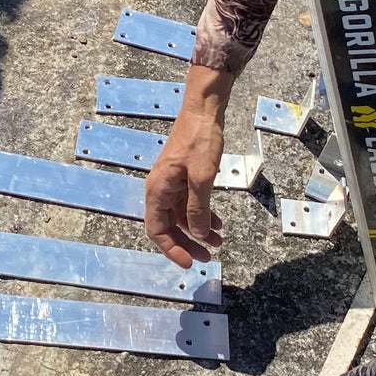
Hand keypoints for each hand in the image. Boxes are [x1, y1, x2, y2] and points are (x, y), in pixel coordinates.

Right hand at [146, 104, 226, 267]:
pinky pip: (190, 204)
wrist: (203, 112)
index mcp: (157, 190)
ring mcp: (172, 184)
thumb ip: (198, 208)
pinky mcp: (183, 179)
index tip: (189, 262)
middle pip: (169, 227)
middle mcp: (160, 190)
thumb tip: (197, 234)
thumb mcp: (202, 178)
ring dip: (198, 231)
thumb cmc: (199, 140)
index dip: (172, 249)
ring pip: (182, 217)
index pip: (157, 230)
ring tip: (218, 242)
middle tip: (208, 257)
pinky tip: (218, 223)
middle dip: (188, 244)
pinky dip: (203, 215)